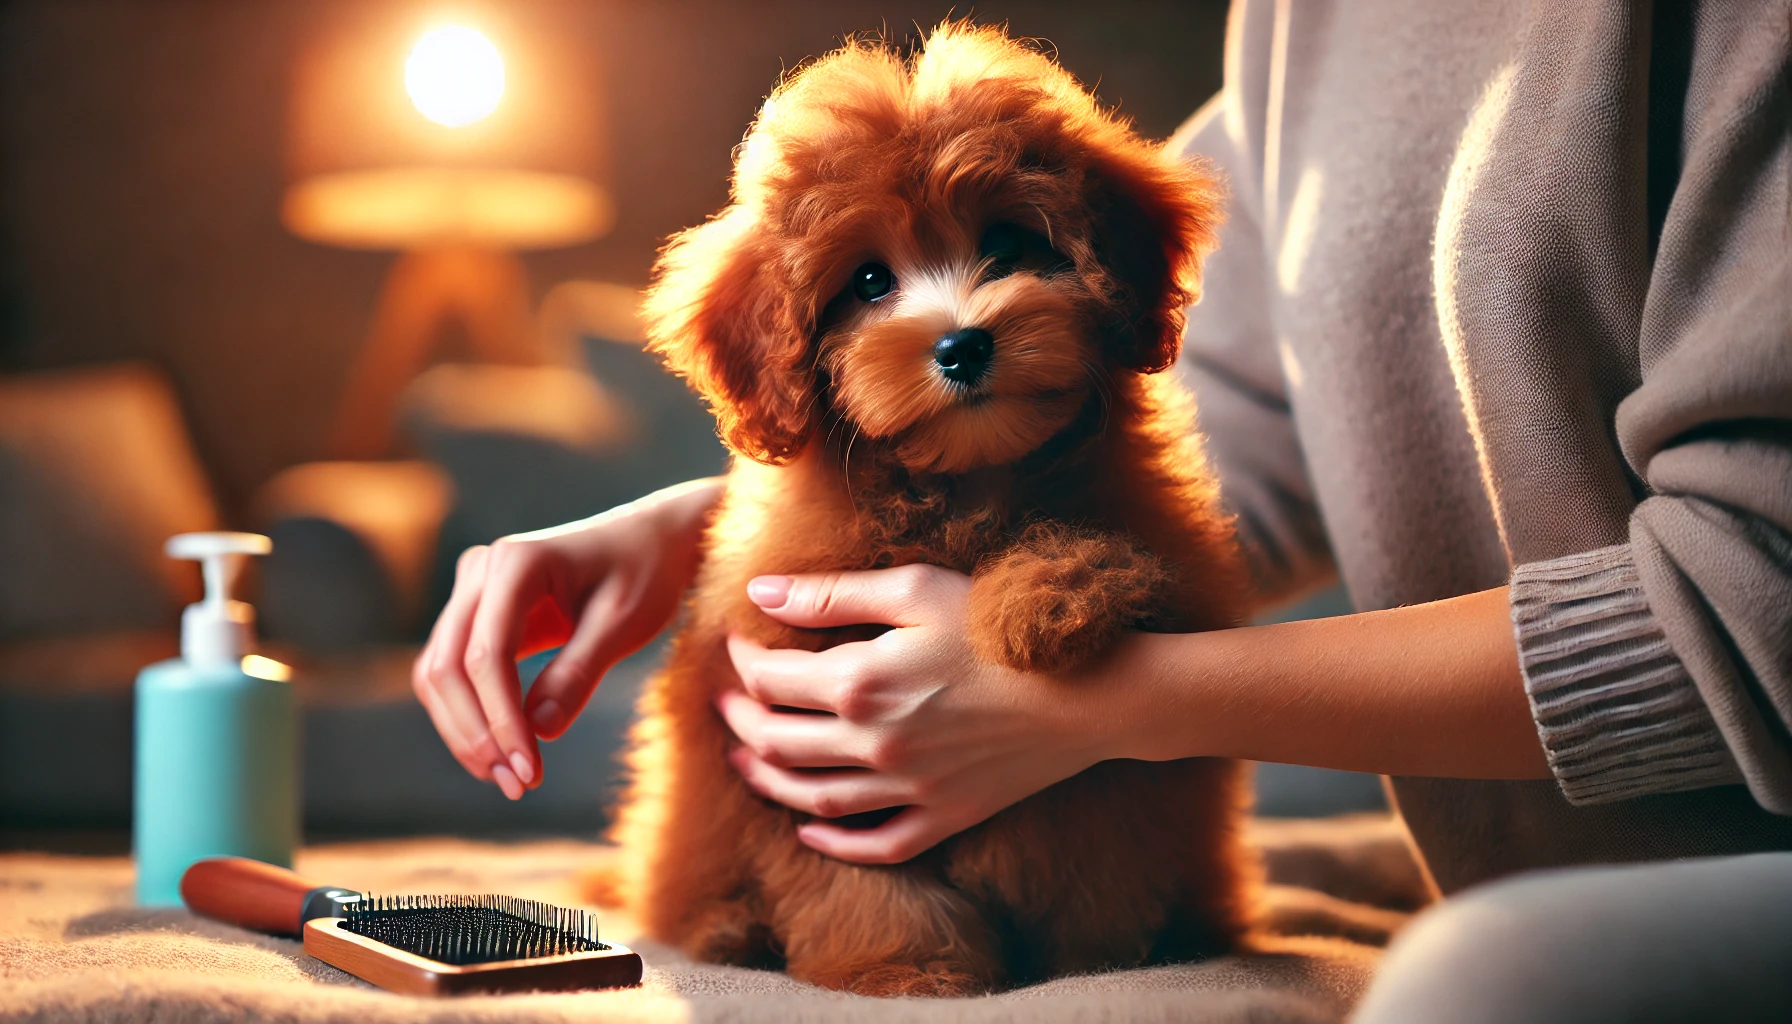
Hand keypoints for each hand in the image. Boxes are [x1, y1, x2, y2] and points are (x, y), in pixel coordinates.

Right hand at [412, 478, 721, 799]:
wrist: (652, 540)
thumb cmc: (646, 572)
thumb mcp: (624, 623)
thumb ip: (579, 673)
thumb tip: (538, 731)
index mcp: (517, 562)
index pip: (486, 654)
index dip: (501, 719)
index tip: (531, 771)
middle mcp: (481, 571)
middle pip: (447, 666)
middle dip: (476, 734)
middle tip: (518, 786)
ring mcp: (473, 591)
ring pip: (440, 674)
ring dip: (466, 732)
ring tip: (511, 779)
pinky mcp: (479, 616)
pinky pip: (456, 672)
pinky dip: (472, 716)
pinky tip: (505, 754)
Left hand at [719, 565, 1115, 863]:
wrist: (1086, 690)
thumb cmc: (1001, 627)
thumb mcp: (915, 590)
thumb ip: (831, 595)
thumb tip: (759, 594)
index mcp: (860, 684)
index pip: (770, 680)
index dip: (743, 661)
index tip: (737, 643)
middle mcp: (873, 745)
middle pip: (777, 742)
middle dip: (741, 721)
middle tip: (726, 704)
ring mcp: (908, 789)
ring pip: (812, 798)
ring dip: (768, 780)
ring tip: (745, 761)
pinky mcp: (944, 816)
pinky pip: (875, 842)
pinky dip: (833, 842)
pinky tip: (809, 828)